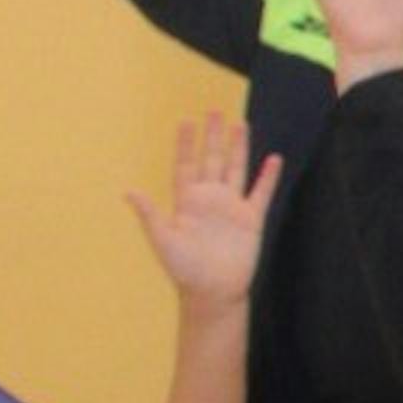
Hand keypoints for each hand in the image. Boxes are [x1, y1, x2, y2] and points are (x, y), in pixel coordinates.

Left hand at [123, 109, 279, 304]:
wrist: (213, 291)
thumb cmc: (184, 269)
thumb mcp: (163, 240)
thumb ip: (151, 215)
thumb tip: (129, 192)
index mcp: (186, 201)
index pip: (186, 165)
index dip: (186, 144)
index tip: (186, 121)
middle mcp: (209, 199)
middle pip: (211, 159)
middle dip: (212, 136)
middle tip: (214, 111)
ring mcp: (231, 207)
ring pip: (235, 168)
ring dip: (238, 147)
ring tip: (241, 124)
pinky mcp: (251, 219)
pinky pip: (261, 192)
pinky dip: (267, 176)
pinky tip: (273, 159)